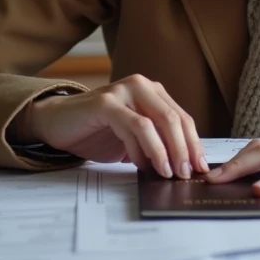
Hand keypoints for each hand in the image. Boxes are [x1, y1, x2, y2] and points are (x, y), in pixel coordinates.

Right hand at [12, 75, 207, 178]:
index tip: (201, 167)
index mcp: (153, 92)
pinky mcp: (106, 102)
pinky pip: (134, 126)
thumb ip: (155, 143)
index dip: (194, 143)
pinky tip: (143, 165)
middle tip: (187, 173)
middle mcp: (141, 86)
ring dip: (166, 152)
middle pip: (174, 119)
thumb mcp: (133, 138)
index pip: (182, 118)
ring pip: (157, 122)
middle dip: (184, 149)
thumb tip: (183, 167)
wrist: (58, 123)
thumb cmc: (97, 132)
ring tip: (168, 173)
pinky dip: (142, 148)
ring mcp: (123, 91)